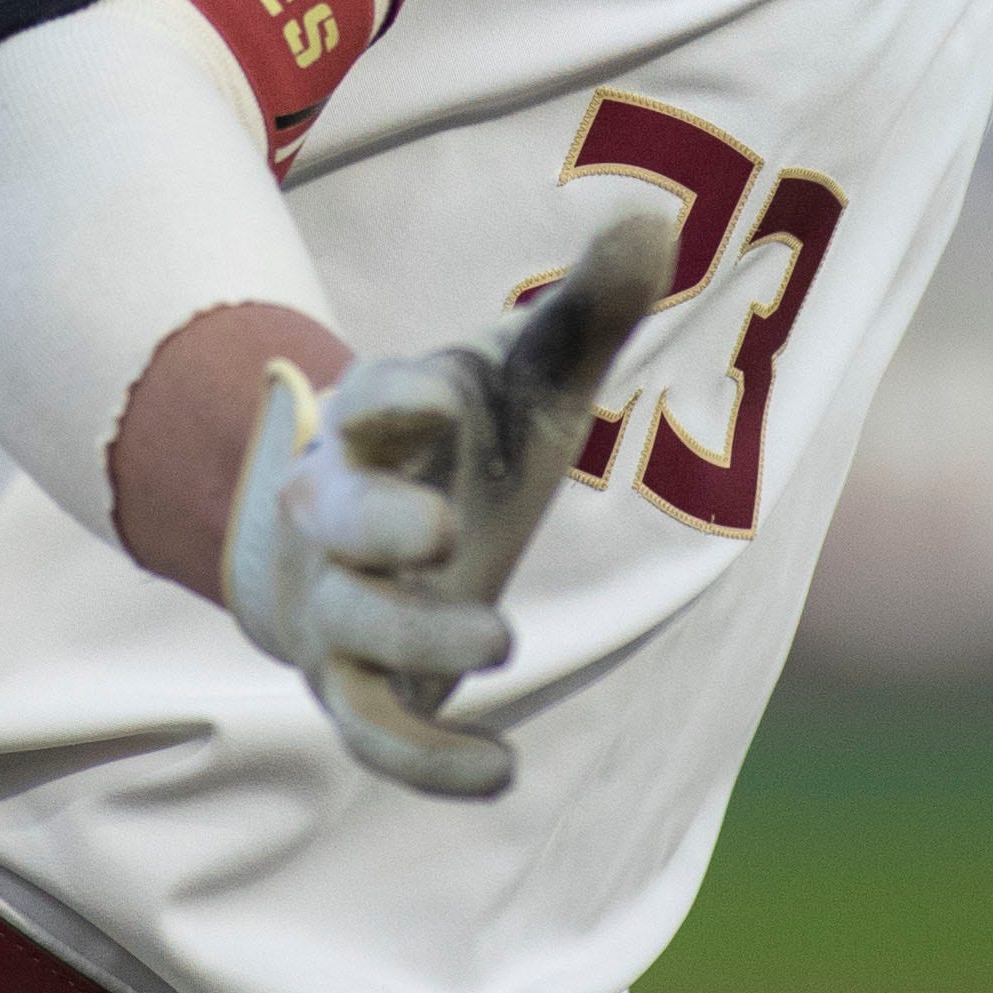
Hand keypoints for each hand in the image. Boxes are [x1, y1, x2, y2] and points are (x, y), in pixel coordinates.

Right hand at [223, 214, 669, 797]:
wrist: (379, 525)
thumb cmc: (466, 435)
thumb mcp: (528, 371)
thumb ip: (589, 306)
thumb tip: (654, 218)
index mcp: (378, 418)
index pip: (371, 398)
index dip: (399, 393)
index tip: (441, 394)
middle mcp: (342, 514)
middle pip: (338, 520)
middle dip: (374, 525)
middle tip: (440, 531)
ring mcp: (344, 606)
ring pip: (354, 631)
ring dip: (415, 637)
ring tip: (504, 637)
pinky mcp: (363, 682)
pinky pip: (377, 734)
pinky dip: (426, 761)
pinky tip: (500, 775)